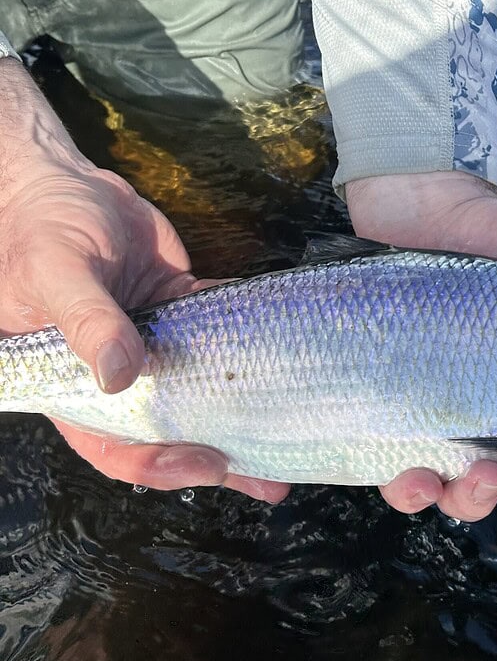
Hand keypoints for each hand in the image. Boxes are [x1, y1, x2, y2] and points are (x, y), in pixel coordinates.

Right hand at [0, 65, 286, 501]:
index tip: (209, 462)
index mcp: (74, 385)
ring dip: (244, 414)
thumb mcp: (56, 273)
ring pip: (204, 391)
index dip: (162, 463)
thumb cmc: (40, 229)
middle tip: (271, 478)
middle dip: (219, 458)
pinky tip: (288, 361)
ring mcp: (156, 344)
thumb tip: (120, 374)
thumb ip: (87, 322)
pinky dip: (254, 346)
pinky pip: (223, 334)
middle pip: (171, 431)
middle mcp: (121, 376)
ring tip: (292, 436)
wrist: (61, 182)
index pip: (117, 444)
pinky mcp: (182, 308)